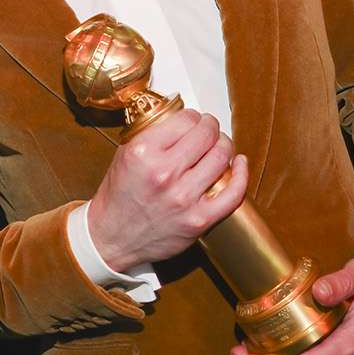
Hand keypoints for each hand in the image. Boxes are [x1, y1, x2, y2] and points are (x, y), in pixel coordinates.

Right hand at [87, 109, 246, 273]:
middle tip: (210, 129)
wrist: (111, 237)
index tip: (194, 120)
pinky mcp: (198, 220)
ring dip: (225, 146)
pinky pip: (233, 193)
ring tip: (220, 146)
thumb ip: (153, 135)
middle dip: (212, 127)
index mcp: (144, 153)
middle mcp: (165, 173)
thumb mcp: (126, 154)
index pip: (186, 119)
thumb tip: (183, 120)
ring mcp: (183, 198)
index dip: (194, 116)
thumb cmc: (119, 196)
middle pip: (207, 135)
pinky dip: (242, 174)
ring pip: (222, 157)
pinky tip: (240, 164)